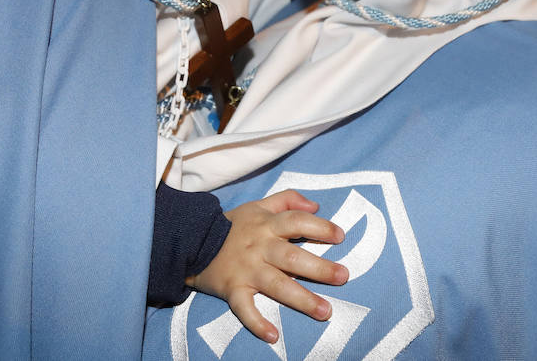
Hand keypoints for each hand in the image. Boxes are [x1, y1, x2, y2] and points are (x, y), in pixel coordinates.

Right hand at [186, 189, 347, 343]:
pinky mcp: (233, 290)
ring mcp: (247, 270)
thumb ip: (288, 200)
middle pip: (292, 257)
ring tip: (325, 311)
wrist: (193, 240)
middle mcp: (260, 247)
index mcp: (267, 225)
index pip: (297, 222)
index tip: (340, 236)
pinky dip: (257, 323)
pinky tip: (274, 336)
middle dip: (319, 268)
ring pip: (277, 285)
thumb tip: (316, 206)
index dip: (320, 227)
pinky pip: (245, 308)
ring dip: (302, 299)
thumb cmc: (233, 224)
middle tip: (343, 276)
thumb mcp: (259, 205)